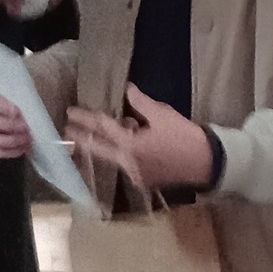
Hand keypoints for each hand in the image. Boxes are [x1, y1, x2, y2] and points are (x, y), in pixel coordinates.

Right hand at [0, 87, 31, 159]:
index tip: (16, 111)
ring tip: (27, 138)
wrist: (15, 107)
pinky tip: (24, 147)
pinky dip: (13, 151)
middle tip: (25, 126)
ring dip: (12, 140)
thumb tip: (30, 108)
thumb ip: (20, 96)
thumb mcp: (17, 91)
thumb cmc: (16, 97)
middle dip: (10, 126)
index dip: (1, 106)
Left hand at [68, 83, 213, 190]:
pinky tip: (120, 146)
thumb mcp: (163, 115)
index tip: (71, 112)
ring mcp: (134, 175)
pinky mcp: (144, 181)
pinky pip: (124, 165)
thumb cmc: (185, 137)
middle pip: (98, 149)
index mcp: (130, 146)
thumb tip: (127, 90)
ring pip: (110, 158)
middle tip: (65, 130)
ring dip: (100, 147)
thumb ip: (141, 103)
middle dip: (80, 139)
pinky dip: (119, 154)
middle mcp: (127, 164)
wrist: (207, 163)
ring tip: (88, 137)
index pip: (102, 129)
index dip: (85, 118)